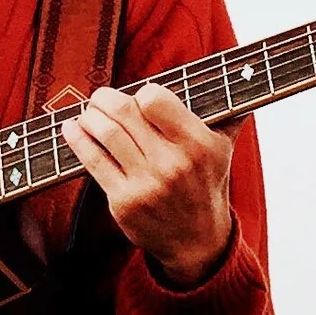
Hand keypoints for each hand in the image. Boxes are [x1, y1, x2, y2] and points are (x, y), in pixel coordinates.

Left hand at [61, 84, 233, 284]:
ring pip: (105, 133)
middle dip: (105, 98)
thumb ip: (227, 112)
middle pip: (124, 112)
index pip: (155, 99)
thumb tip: (242, 73)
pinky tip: (72, 128)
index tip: (139, 98)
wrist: (198, 242)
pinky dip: (78, 140)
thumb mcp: (224, 149)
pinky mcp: (124, 201)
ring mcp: (146, 184)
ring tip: (88, 112)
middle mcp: (172, 163)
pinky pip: (94, 162)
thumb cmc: (207, 186)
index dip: (143, 93)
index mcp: (198, 144)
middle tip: (100, 97)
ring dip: (89, 116)